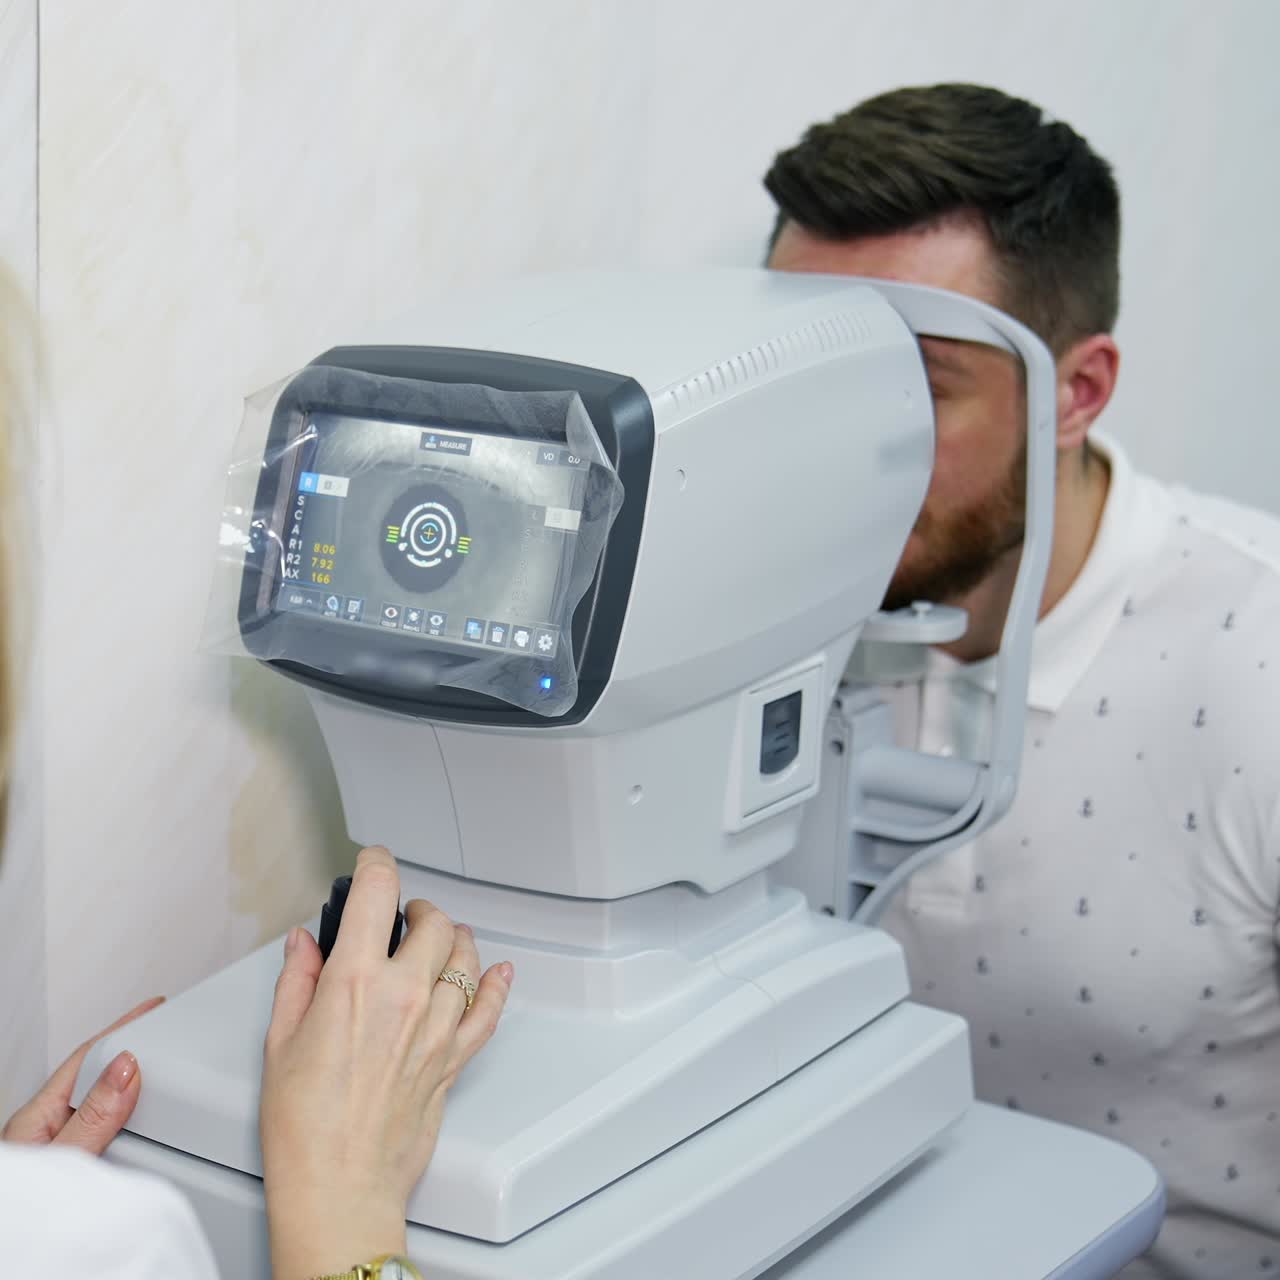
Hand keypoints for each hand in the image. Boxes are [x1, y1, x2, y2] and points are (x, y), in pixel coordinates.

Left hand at [2, 996, 164, 1154]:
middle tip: (165, 1025)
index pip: (88, 1056)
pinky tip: (134, 1112)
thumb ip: (94, 1118)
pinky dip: (124, 1110)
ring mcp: (54, 1145)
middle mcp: (44, 1127)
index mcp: (37, 1118)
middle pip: (95, 1072)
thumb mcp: (60, 1161)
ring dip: (129, 1081)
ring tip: (159, 1064)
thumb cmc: (19, 1205)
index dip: (124, 1028)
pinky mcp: (68, 1166)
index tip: (155, 1007)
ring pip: (99, 1098)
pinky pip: (102, 1124)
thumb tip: (126, 1065)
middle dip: (131, 1046)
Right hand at [261, 846, 511, 1278]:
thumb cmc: (304, 1125)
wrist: (339, 1186)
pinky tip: (499, 972)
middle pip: (432, 921)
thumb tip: (304, 944)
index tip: (373, 862)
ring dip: (453, 941)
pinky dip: (499, 985)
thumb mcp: (280, 1041)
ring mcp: (436, 1025)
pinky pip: (491, 1009)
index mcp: (354, 982)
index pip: (377, 892)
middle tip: (401, 917)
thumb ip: (297, 980)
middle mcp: (404, 995)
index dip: (377, 864)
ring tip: (438, 942)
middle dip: (416, 909)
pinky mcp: (454, 1057)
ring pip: (466, 957)